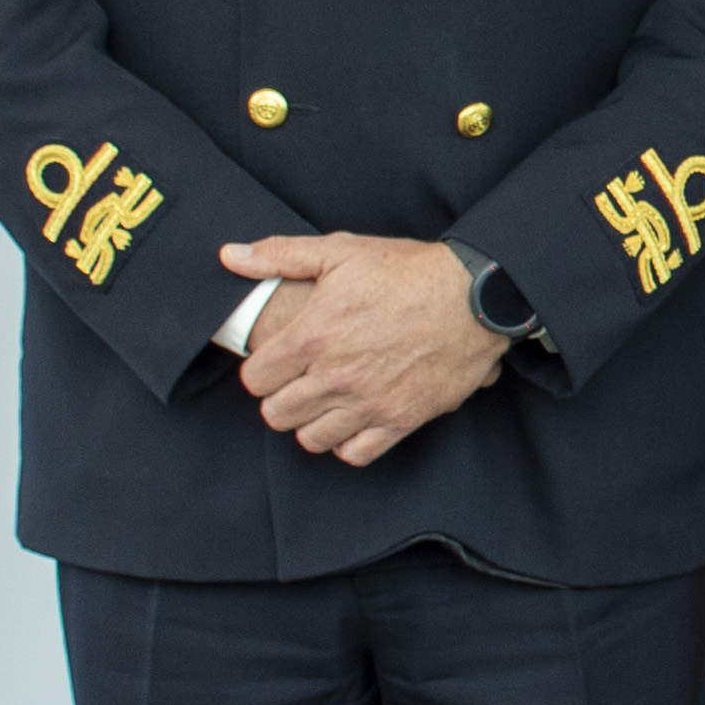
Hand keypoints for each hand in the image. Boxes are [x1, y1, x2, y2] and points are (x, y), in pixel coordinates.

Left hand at [221, 231, 509, 464]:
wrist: (475, 295)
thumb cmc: (407, 270)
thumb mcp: (340, 251)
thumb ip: (280, 254)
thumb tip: (229, 256)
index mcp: (312, 335)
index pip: (255, 379)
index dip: (261, 370)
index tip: (275, 362)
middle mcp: (335, 376)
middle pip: (277, 414)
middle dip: (281, 398)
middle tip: (298, 381)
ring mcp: (368, 402)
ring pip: (311, 439)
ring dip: (312, 422)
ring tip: (325, 401)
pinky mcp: (400, 419)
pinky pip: (356, 453)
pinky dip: (348, 442)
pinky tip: (354, 418)